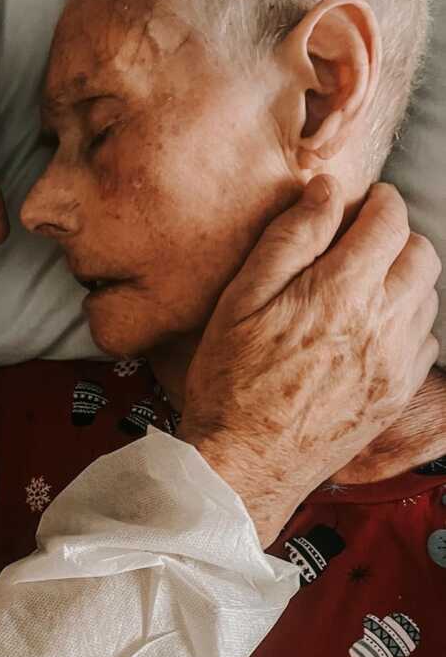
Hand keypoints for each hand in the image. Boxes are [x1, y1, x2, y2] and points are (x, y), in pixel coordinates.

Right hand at [180, 176, 440, 544]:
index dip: (378, 202)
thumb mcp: (240, 301)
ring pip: (429, 298)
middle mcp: (381, 324)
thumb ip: (288, 240)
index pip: (389, 222)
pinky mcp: (396, 394)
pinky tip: (373, 330)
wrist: (243, 464)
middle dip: (396, 238)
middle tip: (362, 244)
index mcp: (340, 293)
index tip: (361, 205)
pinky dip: (409, 324)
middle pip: (422, 254)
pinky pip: (426, 343)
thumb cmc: (230, 382)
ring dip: (404, 280)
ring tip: (364, 287)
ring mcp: (395, 364)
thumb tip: (325, 192)